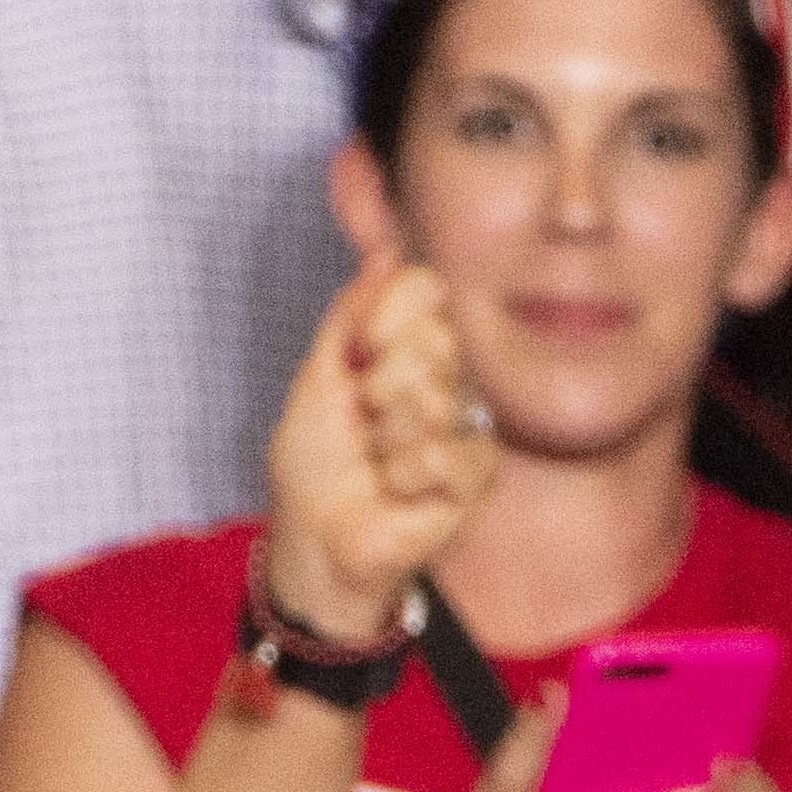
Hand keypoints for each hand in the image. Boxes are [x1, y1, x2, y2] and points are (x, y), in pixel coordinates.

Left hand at [257, 258, 494, 648]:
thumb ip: (350, 313)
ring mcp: (462, 425)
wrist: (318, 538)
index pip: (424, 290)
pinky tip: (400, 493)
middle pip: (432, 341)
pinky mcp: (477, 476)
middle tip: (363, 423)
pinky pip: (453, 454)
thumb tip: (388, 254)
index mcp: (406, 346)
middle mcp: (442, 377)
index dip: (385, 318)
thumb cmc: (314, 464)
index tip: (355, 358)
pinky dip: (409, 477)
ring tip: (378, 466)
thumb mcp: (317, 376)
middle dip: (379, 386)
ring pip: (437, 400)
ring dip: (387, 440)